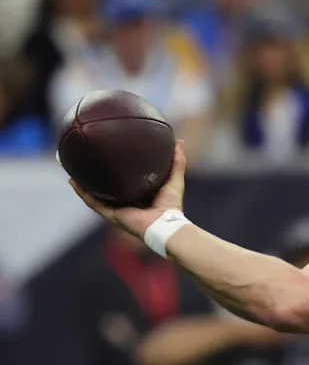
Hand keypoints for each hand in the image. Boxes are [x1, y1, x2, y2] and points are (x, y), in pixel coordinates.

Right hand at [69, 140, 187, 238]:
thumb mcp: (174, 179)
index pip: (125, 182)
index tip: (111, 156)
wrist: (165, 223)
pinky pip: (93, 202)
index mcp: (139, 196)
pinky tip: (74, 182)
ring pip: (95, 195)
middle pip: (107, 189)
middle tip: (87, 161)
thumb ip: (177, 162)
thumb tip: (179, 141)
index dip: (117, 171)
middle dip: (97, 177)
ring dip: (84, 184)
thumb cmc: (172, 205)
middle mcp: (126, 203)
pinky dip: (83, 193)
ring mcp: (116, 209)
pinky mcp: (111, 214)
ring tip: (73, 170)